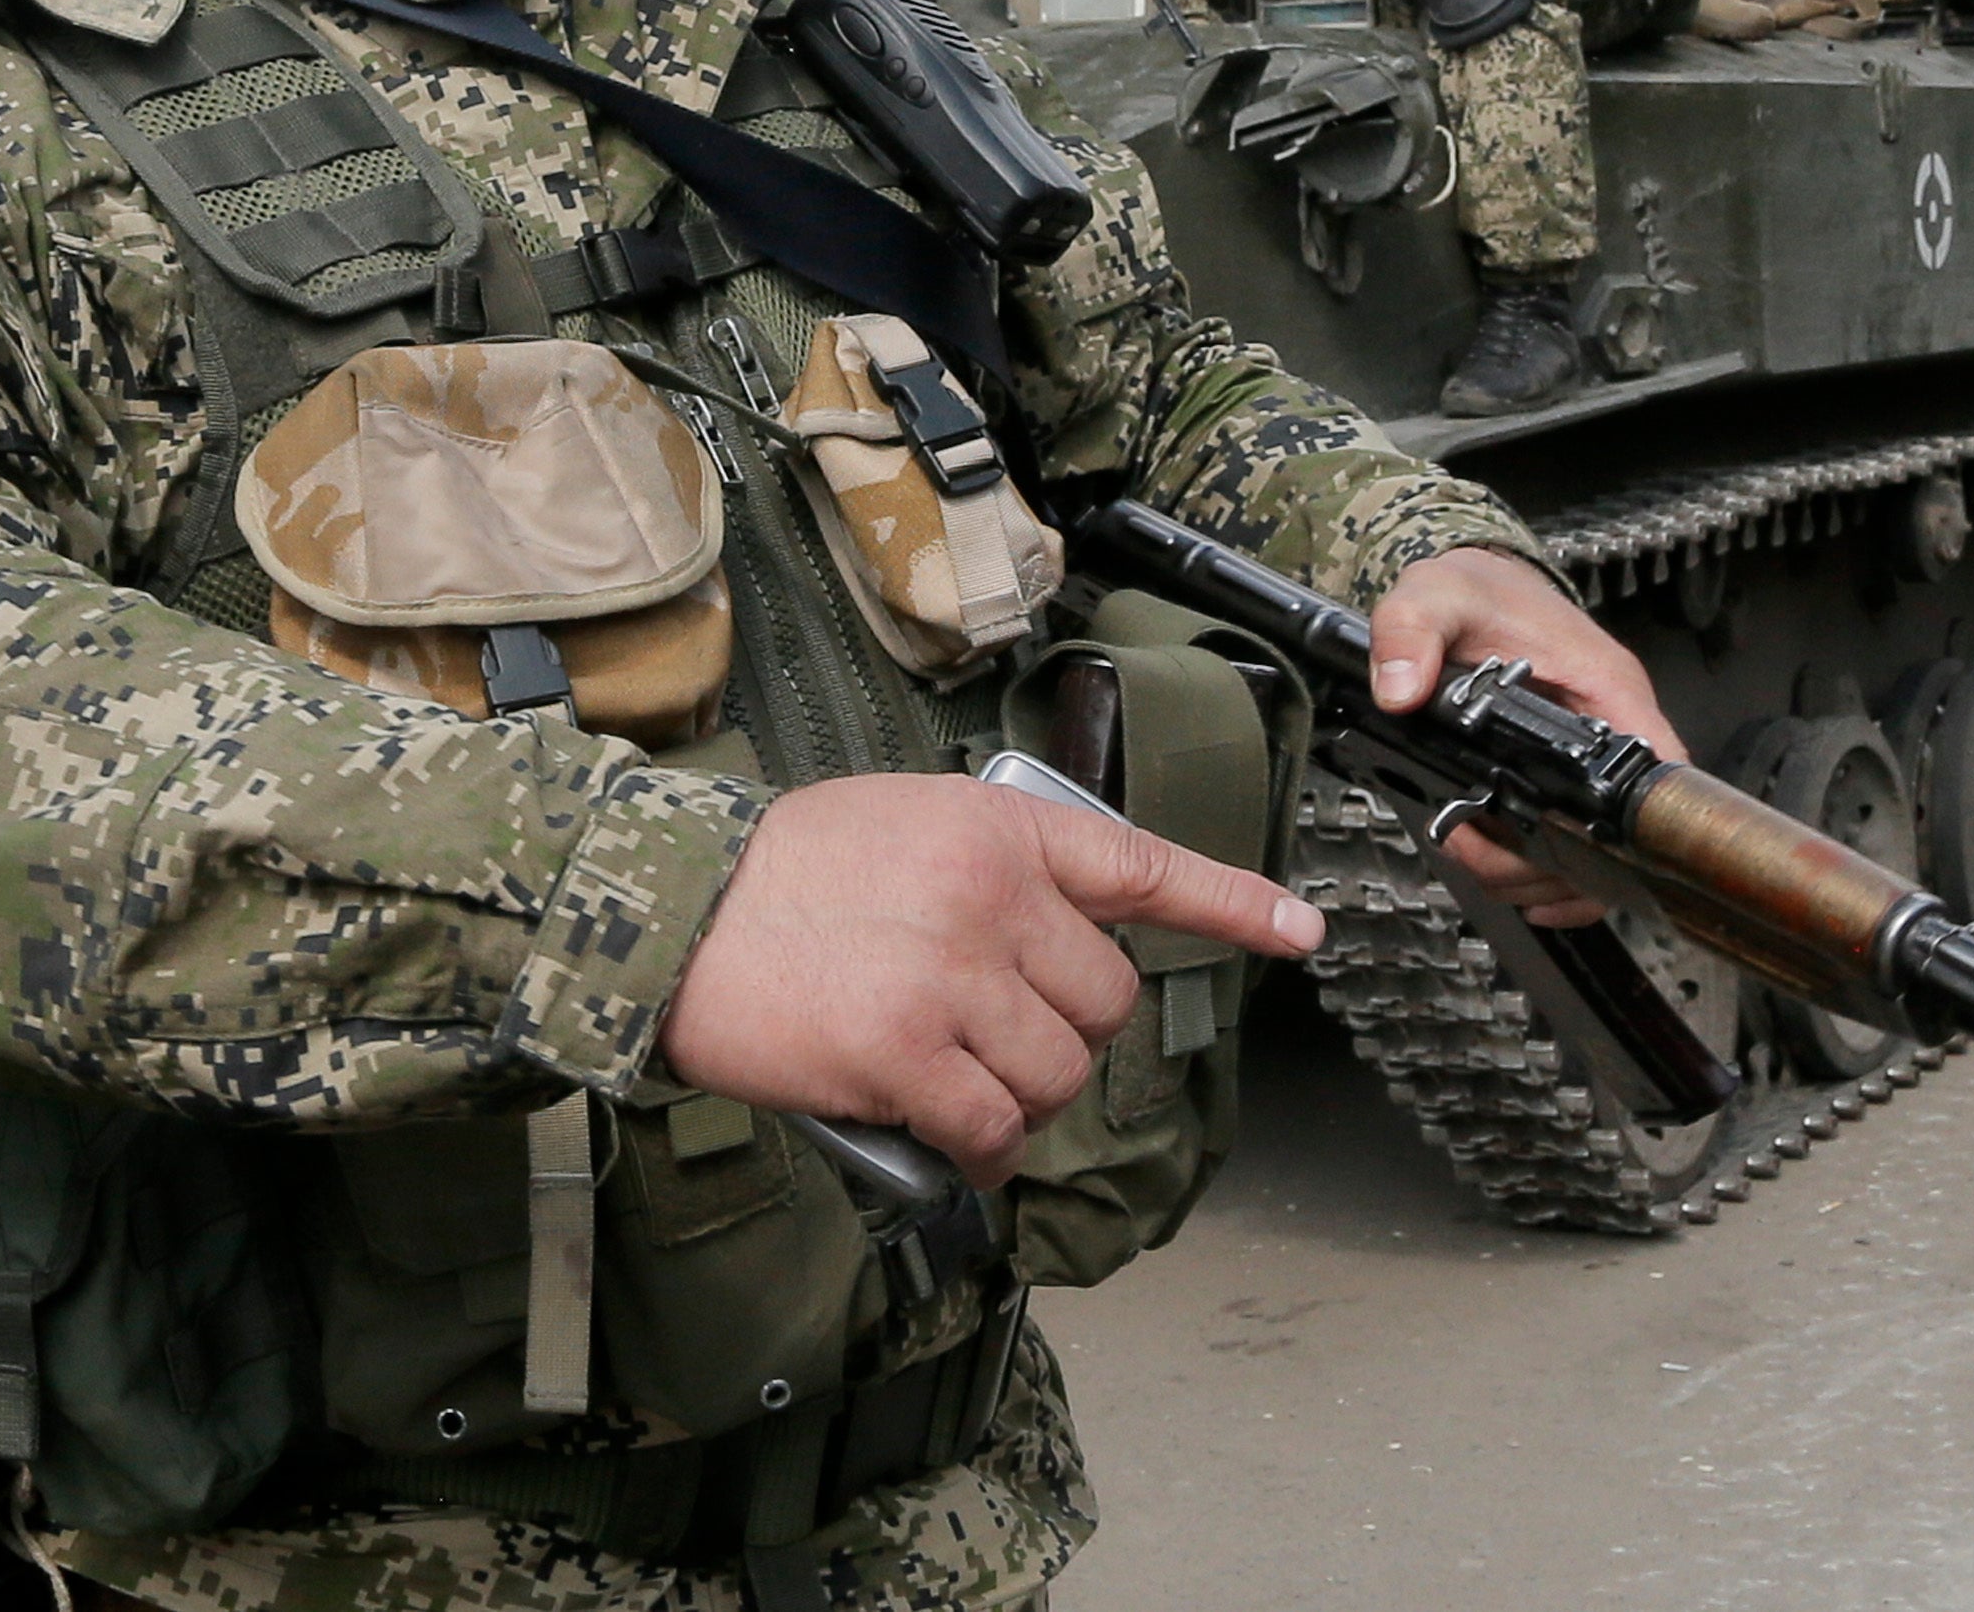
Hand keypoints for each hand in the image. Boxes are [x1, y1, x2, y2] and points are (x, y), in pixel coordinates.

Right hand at [660, 776, 1325, 1186]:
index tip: (1301, 932)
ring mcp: (951, 977)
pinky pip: (994, 1131)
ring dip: (1019, 1100)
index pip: (1143, 865)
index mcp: (997, 830)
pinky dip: (982, 1151)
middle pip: (1104, 1003)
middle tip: (993, 1035)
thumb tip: (1051, 948)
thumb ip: (990, 868)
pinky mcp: (904, 1054)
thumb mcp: (905, 822)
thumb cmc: (780, 875)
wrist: (671, 913)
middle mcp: (990, 896)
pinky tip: (947, 1136)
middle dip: (1063, 1035)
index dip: (1232, 903)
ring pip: (1056, 1076)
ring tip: (953, 1082)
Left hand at [1366, 548, 1683, 925]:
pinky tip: (1501, 869)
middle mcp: (1613, 726)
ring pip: (1594, 851)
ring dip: (1534, 870)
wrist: (1478, 583)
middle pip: (1620, 834)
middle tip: (1480, 848)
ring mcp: (1592, 755)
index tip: (1567, 851)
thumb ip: (1412, 631)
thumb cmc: (1478, 588)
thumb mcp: (1436, 594)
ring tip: (1471, 849)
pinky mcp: (1566, 773)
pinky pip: (1573, 843)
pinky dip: (1538, 869)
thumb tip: (1400, 689)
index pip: (1656, 773)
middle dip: (1548, 862)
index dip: (1630, 830)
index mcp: (1606, 686)